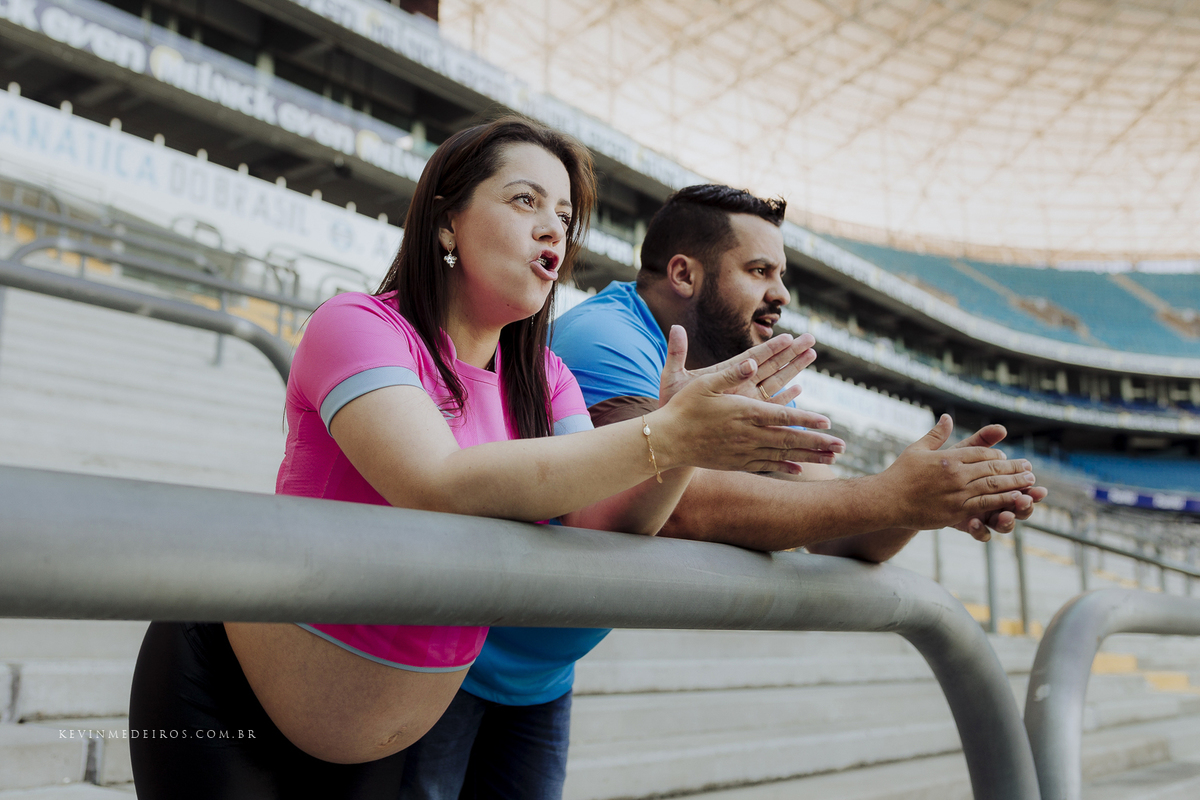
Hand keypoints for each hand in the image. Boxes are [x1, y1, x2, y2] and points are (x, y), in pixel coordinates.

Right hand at [655, 355, 845, 473]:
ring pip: (782, 456)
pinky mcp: (735, 463)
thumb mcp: (703, 384)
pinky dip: (785, 467)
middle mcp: (747, 435)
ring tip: (832, 459)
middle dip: (818, 443)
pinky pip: (766, 466)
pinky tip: (801, 470)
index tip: (828, 422)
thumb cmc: (682, 408)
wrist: (666, 442)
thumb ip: (730, 373)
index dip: (806, 420)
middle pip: (789, 440)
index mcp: (743, 412)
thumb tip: (750, 360)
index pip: (782, 417)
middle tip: (843, 446)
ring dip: (809, 457)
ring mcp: (742, 452)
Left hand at [658, 325, 818, 413]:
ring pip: (775, 382)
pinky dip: (785, 398)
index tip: (787, 336)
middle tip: (811, 338)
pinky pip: (770, 406)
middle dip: (790, 352)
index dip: (770, 347)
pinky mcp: (746, 416)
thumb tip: (676, 326)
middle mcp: (738, 384)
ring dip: (794, 369)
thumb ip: (676, 353)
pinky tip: (799, 389)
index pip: (751, 357)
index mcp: (724, 373)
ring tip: (811, 354)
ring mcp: (744, 400)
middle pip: (770, 365)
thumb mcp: (673, 377)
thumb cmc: (671, 404)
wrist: (673, 431)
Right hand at [875, 415, 1037, 531]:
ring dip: (1015, 484)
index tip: (1009, 459)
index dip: (998, 457)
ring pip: (993, 487)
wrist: (886, 500)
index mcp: (948, 457)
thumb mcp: (918, 449)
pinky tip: (1015, 501)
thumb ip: (937, 434)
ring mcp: (957, 493)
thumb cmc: (900, 474)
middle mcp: (955, 474)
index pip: (981, 453)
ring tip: (1031, 483)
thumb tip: (948, 417)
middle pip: (992, 469)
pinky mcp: (956, 511)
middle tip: (1030, 469)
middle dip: (1014, 469)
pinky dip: (1003, 502)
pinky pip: (985, 505)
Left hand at [947, 424, 1048, 540]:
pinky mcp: (967, 525)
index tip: (1038, 486)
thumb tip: (1002, 428)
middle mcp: (995, 501)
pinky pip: (979, 533)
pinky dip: (980, 531)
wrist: (918, 486)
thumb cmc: (946, 466)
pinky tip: (973, 524)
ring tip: (1007, 515)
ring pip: (1003, 523)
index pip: (1022, 488)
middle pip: (1018, 508)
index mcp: (999, 484)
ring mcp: (983, 515)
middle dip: (1025, 505)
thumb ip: (981, 441)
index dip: (1031, 489)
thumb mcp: (962, 452)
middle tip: (1027, 501)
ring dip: (1007, 521)